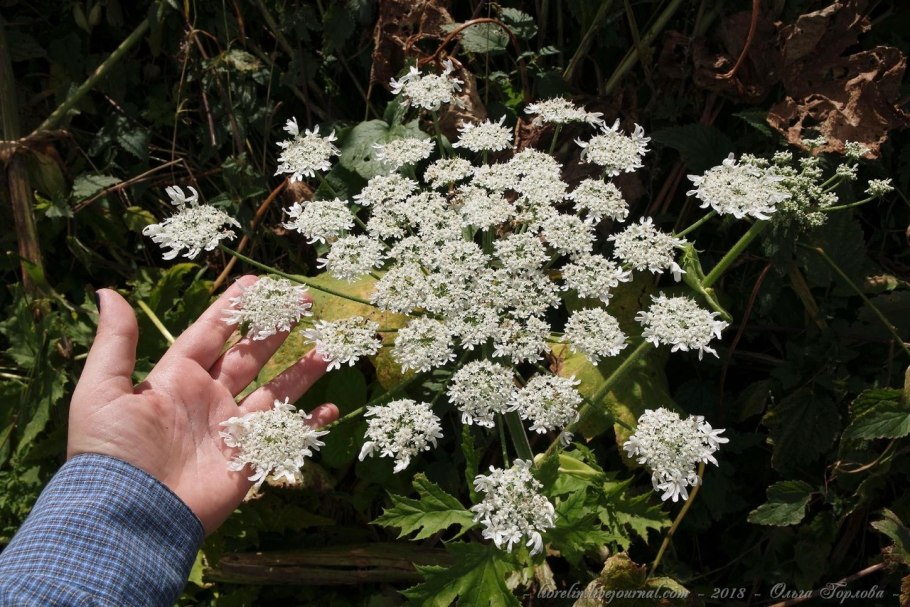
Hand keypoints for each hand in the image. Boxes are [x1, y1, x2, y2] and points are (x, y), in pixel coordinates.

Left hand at [67, 276, 336, 533]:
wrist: (131, 515)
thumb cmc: (114, 452)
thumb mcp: (103, 391)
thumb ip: (116, 342)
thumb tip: (109, 293)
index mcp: (176, 379)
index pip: (210, 333)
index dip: (232, 308)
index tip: (257, 283)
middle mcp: (207, 399)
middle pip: (249, 355)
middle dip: (275, 328)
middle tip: (302, 301)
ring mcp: (230, 429)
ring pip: (275, 391)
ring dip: (301, 370)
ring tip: (329, 348)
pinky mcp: (247, 459)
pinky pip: (286, 436)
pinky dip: (310, 424)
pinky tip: (331, 408)